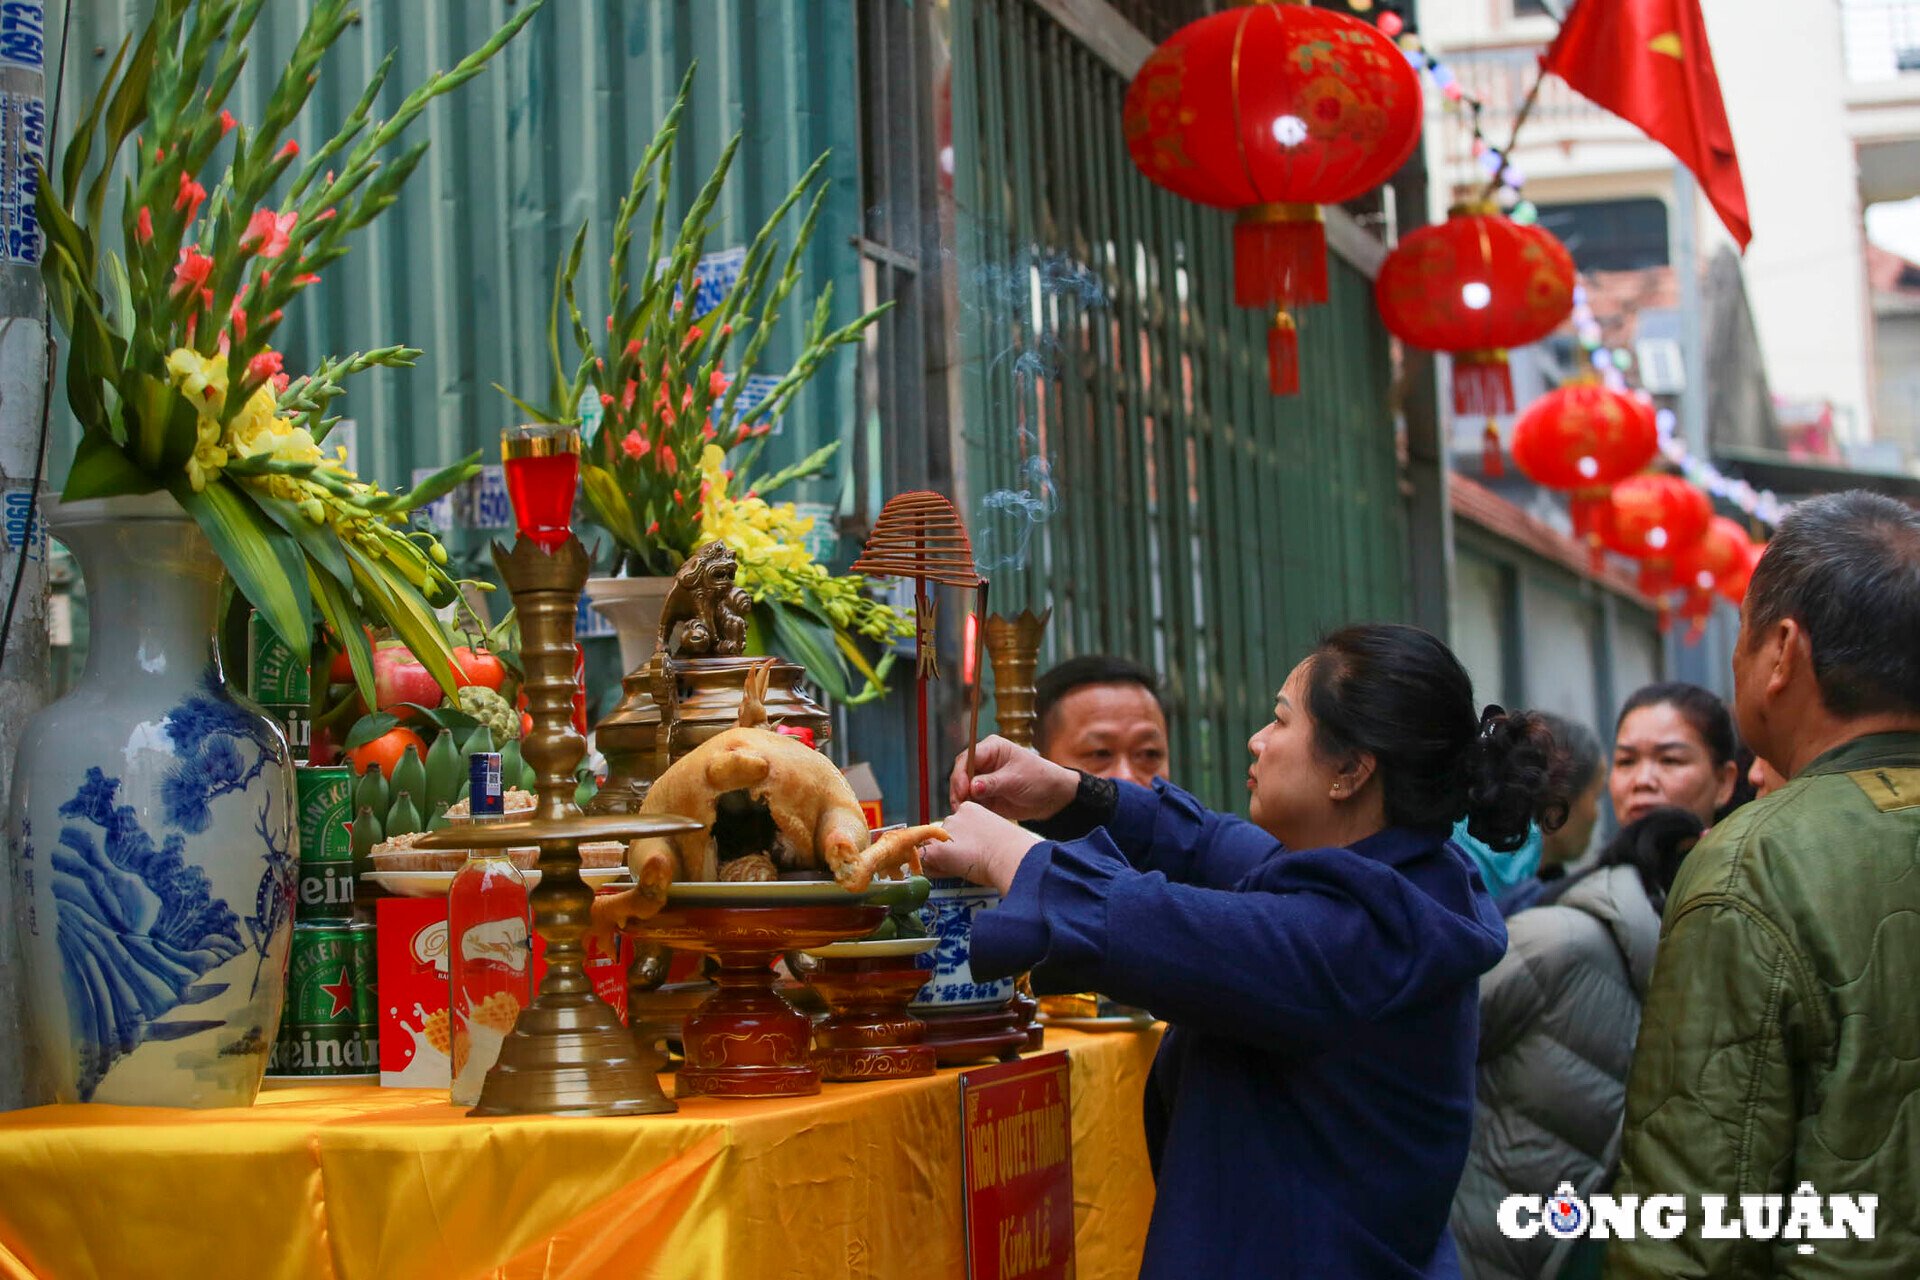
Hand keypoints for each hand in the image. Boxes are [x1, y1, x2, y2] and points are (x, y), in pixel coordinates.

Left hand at [921, 802, 1042, 894]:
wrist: (1011, 856)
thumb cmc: (1012, 849)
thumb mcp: (997, 833)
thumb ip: (981, 835)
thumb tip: (974, 847)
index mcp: (970, 809)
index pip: (955, 826)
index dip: (959, 842)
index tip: (970, 852)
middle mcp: (954, 816)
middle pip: (942, 835)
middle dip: (948, 850)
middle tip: (963, 863)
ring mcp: (944, 832)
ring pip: (932, 847)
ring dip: (940, 859)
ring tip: (959, 870)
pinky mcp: (937, 850)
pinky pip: (925, 860)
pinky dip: (931, 869)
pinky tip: (944, 874)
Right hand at [948, 735, 1079, 820]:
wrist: (1052, 797)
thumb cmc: (1039, 779)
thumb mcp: (1016, 779)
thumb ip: (993, 783)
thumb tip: (972, 787)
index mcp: (992, 748)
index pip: (967, 758)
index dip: (961, 774)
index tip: (963, 790)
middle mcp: (984, 762)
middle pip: (960, 773)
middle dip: (958, 789)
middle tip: (960, 804)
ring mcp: (982, 779)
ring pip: (962, 788)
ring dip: (961, 800)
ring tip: (964, 811)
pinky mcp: (984, 795)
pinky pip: (970, 801)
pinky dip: (968, 808)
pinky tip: (971, 815)